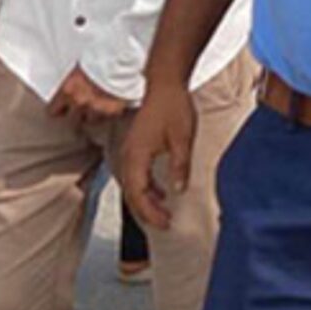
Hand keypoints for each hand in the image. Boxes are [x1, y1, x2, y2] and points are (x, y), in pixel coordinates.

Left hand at [47, 65, 130, 122]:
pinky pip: (106, 118)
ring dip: (93, 115)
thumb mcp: (77, 71)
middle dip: (76, 114)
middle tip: (83, 106)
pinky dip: (108, 113)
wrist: (119, 60)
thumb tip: (68, 95)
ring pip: (90, 120)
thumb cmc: (97, 60)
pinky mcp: (111, 112)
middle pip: (71, 120)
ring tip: (98, 105)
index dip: (59, 110)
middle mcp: (79, 103)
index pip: (53, 111)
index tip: (62, 109)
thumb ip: (70, 87)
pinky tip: (110, 104)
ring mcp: (95, 109)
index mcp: (67, 91)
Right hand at [117, 84, 197, 229]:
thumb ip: (179, 166)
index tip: (165, 223)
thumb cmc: (173, 107)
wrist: (164, 84)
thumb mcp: (182, 139)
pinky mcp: (135, 147)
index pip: (138, 193)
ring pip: (133, 185)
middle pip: (132, 193)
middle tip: (165, 224)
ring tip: (164, 213)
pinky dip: (147, 188)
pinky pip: (137, 175)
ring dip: (147, 201)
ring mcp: (130, 151)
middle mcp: (128, 155)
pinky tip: (162, 193)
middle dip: (147, 212)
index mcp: (136, 155)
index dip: (150, 212)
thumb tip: (178, 191)